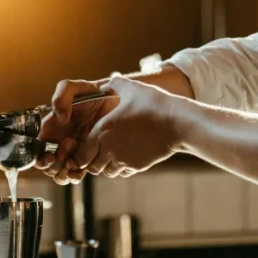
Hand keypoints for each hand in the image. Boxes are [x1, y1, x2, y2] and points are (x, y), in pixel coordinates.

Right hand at [35, 79, 119, 184]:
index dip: (40, 158)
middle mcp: (59, 143)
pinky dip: (77, 175)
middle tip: (71, 142)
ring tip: (78, 154)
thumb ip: (61, 96)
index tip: (51, 155)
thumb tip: (59, 117)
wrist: (115, 101)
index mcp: (51, 129)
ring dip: (65, 171)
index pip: (37, 152)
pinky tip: (83, 167)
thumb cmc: (92, 93)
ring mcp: (73, 152)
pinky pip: (77, 174)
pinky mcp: (88, 157)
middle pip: (48, 167)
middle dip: (56, 163)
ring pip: (61, 174)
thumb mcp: (75, 87)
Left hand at [65, 76, 181, 181]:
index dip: (80, 152)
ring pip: (106, 172)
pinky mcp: (138, 166)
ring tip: (112, 154)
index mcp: (102, 131)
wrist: (177, 123)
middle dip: (92, 161)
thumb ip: (113, 85)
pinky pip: (123, 172)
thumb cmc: (154, 103)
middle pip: (91, 167)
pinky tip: (127, 156)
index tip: (86, 145)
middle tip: (97, 151)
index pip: (81, 153)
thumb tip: (104, 85)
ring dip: (106, 165)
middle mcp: (109, 149)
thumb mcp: (131, 87)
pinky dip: (121, 168)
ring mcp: (124, 160)